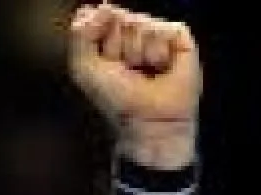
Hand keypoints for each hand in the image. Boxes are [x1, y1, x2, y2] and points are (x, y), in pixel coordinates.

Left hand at [69, 3, 200, 168]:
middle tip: (124, 69)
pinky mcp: (180, 39)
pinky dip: (157, 52)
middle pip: (119, 17)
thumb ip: (80, 35)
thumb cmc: (115, 99)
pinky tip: (160, 68)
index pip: (100, 15)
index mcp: (109, 39)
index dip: (99, 36)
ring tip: (143, 71)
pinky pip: (163, 29)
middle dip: (117, 46)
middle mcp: (133, 34)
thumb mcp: (84, 68)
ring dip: (137, 52)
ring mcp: (157, 35)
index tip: (104, 60)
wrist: (146, 117)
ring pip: (140, 23)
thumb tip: (97, 7)